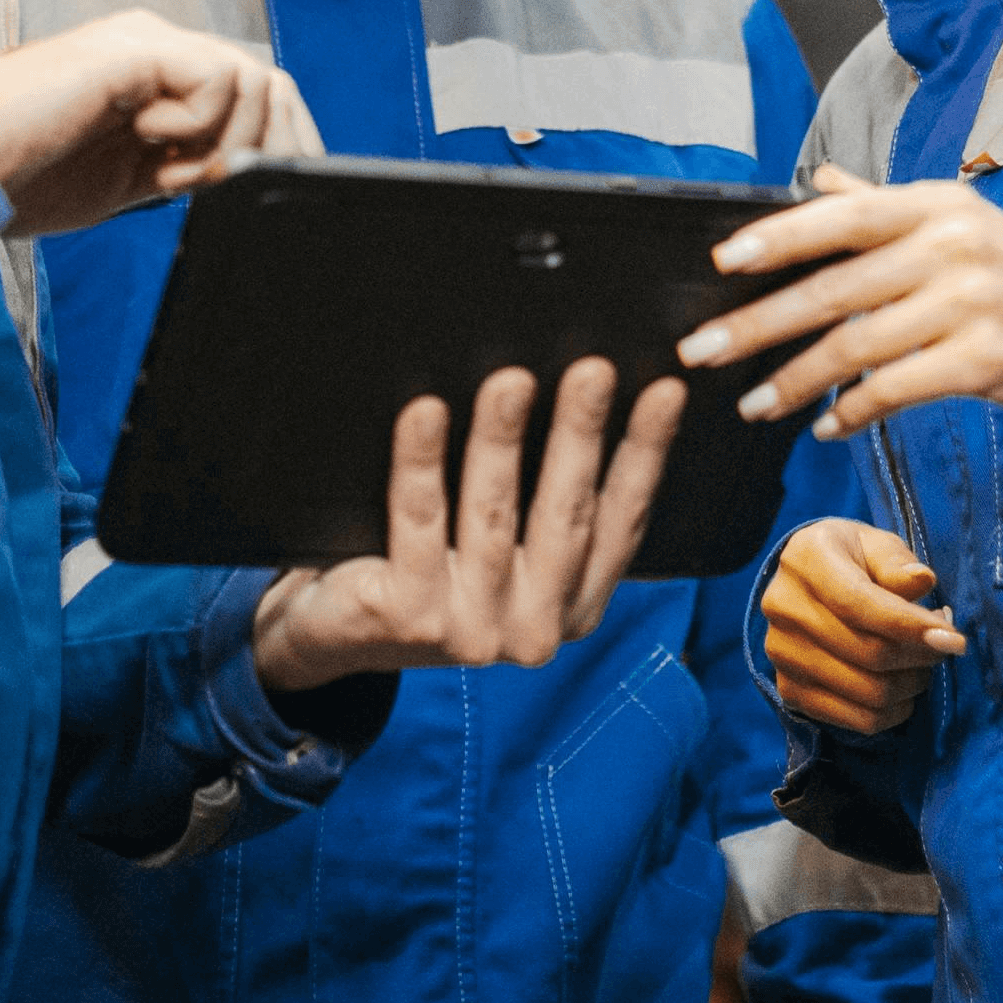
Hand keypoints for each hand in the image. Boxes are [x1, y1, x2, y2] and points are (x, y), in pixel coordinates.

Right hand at [0, 9, 320, 237]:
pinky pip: (216, 77)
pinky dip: (198, 124)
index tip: (255, 190)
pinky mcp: (131, 49)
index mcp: (156, 76)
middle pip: (267, 81)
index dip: (278, 144)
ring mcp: (145, 42)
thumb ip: (182, 165)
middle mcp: (157, 47)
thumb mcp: (126, 181)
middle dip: (267, 145)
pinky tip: (146, 144)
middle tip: (216, 185)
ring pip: (252, 78)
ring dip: (224, 140)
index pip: (255, 93)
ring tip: (166, 169)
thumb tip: (240, 176)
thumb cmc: (17, 175)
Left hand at [250, 359, 688, 694]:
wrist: (337, 632)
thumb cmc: (433, 568)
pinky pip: (418, 522)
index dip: (645, 453)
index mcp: (574, 606)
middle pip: (564, 514)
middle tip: (593, 371)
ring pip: (493, 514)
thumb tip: (579, 394)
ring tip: (510, 380)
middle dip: (580, 434)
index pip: (621, 520)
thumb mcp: (507, 548)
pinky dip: (422, 462)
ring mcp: (472, 630)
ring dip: (502, 439)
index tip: (665, 392)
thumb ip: (543, 501)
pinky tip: (424, 413)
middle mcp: (534, 627)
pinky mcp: (409, 617)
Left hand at [678, 165, 1002, 439]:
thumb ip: (884, 206)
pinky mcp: (986, 359)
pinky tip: (822, 426)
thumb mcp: (957, 225)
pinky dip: (852, 410)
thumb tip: (819, 181)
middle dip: (758, 323)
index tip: (721, 261)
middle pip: (834, 287)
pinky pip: (896, 388)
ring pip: (857, 344)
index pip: (842, 215)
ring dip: (795, 379)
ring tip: (751, 403)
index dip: (778, 237)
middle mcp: (951, 245)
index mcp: (935, 205)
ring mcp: (972, 302)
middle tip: (702, 349)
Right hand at [763, 518, 962, 734]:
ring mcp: (782, 653)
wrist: (805, 582)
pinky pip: (857, 720)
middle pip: (869, 653)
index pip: (859, 603)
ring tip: (922, 663)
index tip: (955, 640)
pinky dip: (894, 712)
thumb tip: (923, 582)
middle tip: (942, 646)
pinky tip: (902, 687)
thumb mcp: (875, 545)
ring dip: (911, 685)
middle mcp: (784, 607)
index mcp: (806, 560)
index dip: (911, 626)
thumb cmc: (851, 559)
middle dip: (921, 656)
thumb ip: (898, 563)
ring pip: (868, 692)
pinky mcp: (790, 689)